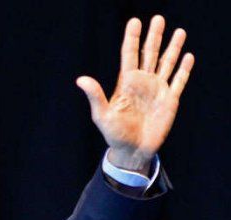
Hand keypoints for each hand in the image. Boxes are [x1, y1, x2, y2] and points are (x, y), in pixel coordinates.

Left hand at [76, 15, 193, 171]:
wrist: (132, 151)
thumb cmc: (114, 134)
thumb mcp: (102, 115)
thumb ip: (95, 95)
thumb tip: (80, 80)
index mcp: (126, 83)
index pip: (129, 55)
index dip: (132, 38)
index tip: (135, 21)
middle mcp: (143, 83)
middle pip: (150, 54)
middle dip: (154, 36)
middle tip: (158, 18)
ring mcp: (157, 90)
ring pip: (166, 63)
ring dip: (173, 48)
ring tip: (178, 31)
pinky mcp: (170, 100)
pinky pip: (178, 81)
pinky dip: (184, 69)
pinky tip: (188, 56)